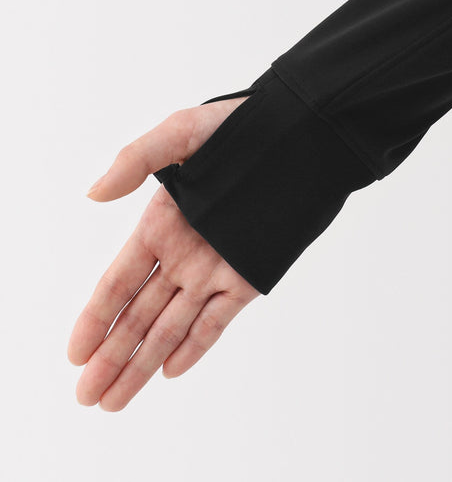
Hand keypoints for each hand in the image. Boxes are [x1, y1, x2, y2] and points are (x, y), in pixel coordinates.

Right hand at [67, 97, 261, 411]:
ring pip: (174, 324)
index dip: (95, 319)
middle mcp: (183, 253)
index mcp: (160, 223)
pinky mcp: (250, 275)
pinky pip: (218, 317)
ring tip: (117, 398)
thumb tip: (93, 193)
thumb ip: (136, 160)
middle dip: (113, 356)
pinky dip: (196, 343)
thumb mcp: (182, 132)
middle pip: (140, 314)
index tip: (75, 354)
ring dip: (146, 361)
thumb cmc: (239, 128)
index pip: (119, 281)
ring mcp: (215, 268)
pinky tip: (171, 369)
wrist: (302, 139)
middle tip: (88, 396)